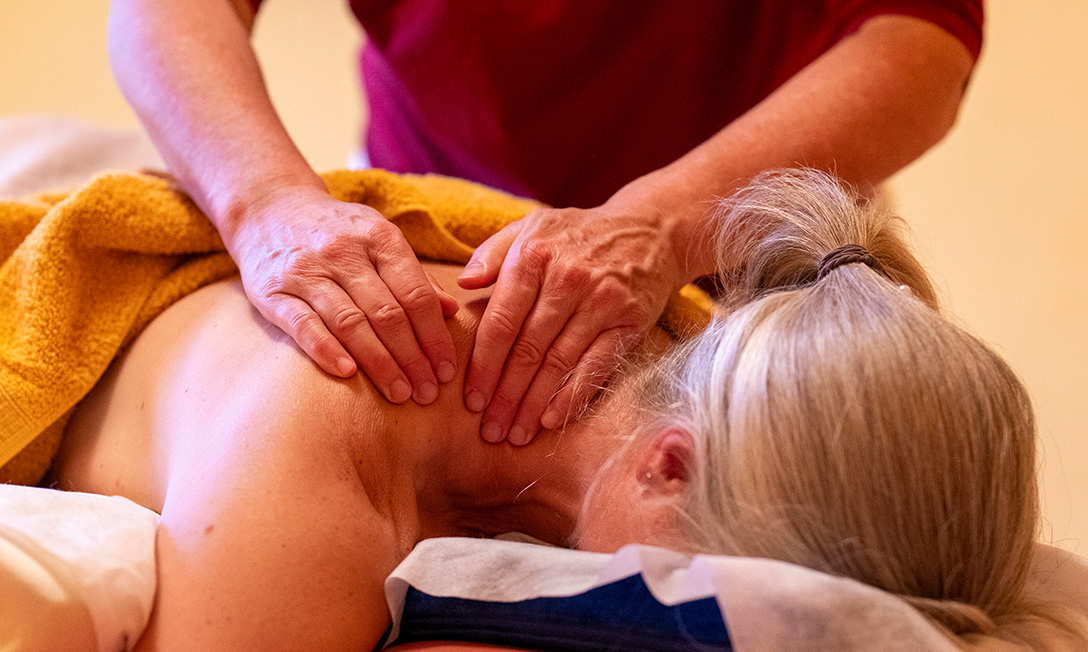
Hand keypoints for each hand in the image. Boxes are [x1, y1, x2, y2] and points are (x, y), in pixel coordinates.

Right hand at [225, 185, 458, 403]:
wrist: (269, 208)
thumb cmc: (337, 232)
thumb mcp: (378, 239)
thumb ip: (414, 275)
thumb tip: (450, 311)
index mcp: (379, 238)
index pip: (415, 295)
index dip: (435, 337)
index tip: (447, 370)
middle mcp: (343, 253)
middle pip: (387, 314)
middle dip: (412, 358)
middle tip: (428, 393)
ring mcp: (307, 271)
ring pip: (350, 323)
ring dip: (379, 363)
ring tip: (399, 393)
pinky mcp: (272, 291)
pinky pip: (303, 324)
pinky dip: (326, 350)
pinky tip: (348, 373)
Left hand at [458, 205, 684, 444]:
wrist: (649, 229)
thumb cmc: (576, 234)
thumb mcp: (530, 227)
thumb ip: (491, 253)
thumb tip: (462, 284)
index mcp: (533, 257)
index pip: (501, 321)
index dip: (484, 365)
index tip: (471, 399)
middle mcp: (566, 279)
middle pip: (527, 349)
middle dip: (505, 395)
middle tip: (489, 430)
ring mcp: (601, 301)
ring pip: (559, 362)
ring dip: (534, 404)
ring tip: (516, 434)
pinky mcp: (628, 320)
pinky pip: (596, 366)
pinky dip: (573, 396)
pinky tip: (552, 419)